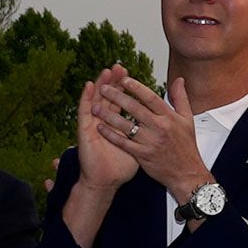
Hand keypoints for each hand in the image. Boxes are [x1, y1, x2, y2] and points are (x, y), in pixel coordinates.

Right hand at [71, 71, 142, 191]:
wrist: (106, 181)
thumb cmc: (122, 165)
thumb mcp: (142, 145)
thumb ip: (150, 130)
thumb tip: (163, 120)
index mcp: (121, 124)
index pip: (125, 101)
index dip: (127, 88)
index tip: (131, 73)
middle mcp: (107, 122)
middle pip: (111, 98)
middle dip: (115, 82)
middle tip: (118, 66)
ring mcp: (95, 125)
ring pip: (98, 100)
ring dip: (101, 84)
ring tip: (105, 70)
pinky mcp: (85, 131)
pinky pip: (85, 113)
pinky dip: (85, 99)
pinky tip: (87, 87)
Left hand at [99, 74, 209, 203]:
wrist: (186, 172)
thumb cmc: (186, 145)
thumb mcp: (188, 119)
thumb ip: (181, 98)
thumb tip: (178, 80)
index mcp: (170, 117)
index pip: (151, 97)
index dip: (136, 87)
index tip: (124, 80)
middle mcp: (159, 127)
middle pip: (135, 108)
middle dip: (117, 97)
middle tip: (104, 88)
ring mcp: (150, 141)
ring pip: (126, 125)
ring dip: (109, 116)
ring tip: (96, 108)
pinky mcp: (142, 154)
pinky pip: (123, 142)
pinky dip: (111, 135)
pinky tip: (100, 128)